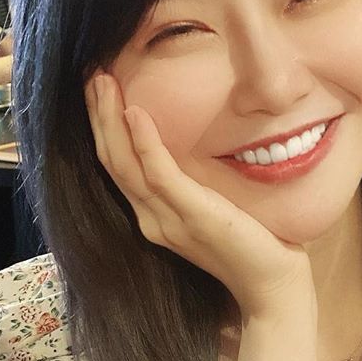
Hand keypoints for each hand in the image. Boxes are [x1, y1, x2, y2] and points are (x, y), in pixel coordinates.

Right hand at [86, 73, 312, 319]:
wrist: (272, 286)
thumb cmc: (251, 243)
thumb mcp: (212, 206)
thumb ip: (193, 183)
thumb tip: (191, 142)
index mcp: (153, 216)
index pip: (117, 165)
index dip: (102, 127)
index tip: (96, 90)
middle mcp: (151, 219)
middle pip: (112, 160)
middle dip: (98, 115)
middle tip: (89, 74)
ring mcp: (168, 220)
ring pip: (124, 165)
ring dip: (110, 120)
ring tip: (101, 82)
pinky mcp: (192, 216)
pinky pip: (160, 175)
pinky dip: (144, 143)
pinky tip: (135, 113)